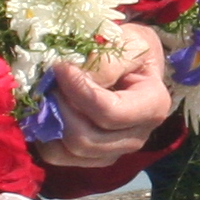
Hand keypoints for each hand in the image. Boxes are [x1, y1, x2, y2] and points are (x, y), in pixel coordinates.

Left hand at [37, 23, 172, 168]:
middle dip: (60, 109)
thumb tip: (78, 77)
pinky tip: (47, 111)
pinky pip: (62, 157)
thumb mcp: (128, 42)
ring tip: (48, 95)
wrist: (131, 62)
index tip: (60, 67)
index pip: (109, 112)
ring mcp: (116, 150)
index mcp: (153, 106)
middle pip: (88, 138)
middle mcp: (138, 136)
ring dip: (51, 123)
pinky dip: (47, 137)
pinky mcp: (96, 156)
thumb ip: (107, 60)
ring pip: (72, 151)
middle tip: (50, 82)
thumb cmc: (130, 48)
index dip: (78, 92)